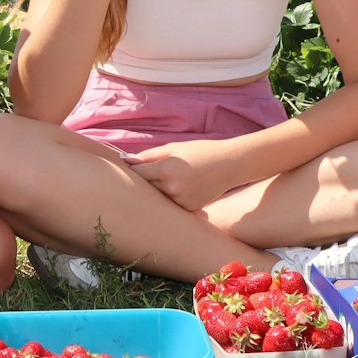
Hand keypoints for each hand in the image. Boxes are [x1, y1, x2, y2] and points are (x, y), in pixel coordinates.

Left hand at [122, 138, 241, 210]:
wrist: (230, 164)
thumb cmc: (201, 151)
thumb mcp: (174, 148)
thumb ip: (149, 155)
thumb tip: (127, 160)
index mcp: (166, 169)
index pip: (139, 174)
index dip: (133, 170)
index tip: (129, 167)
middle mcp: (172, 187)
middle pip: (146, 188)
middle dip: (144, 181)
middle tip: (147, 174)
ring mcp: (181, 200)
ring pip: (159, 198)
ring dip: (158, 191)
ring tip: (170, 179)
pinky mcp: (189, 209)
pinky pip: (172, 204)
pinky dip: (172, 197)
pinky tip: (182, 187)